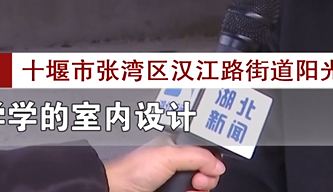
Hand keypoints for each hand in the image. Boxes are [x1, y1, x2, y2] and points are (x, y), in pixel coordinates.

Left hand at [104, 134, 225, 191]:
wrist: (115, 191)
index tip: (208, 167)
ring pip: (200, 186)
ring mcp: (175, 180)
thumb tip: (217, 165)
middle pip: (207, 170)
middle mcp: (178, 162)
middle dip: (206, 177)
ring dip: (198, 189)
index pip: (207, 151)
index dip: (212, 160)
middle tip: (195, 180)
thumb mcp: (169, 157)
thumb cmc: (132, 170)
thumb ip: (197, 156)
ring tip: (186, 190)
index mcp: (178, 146)